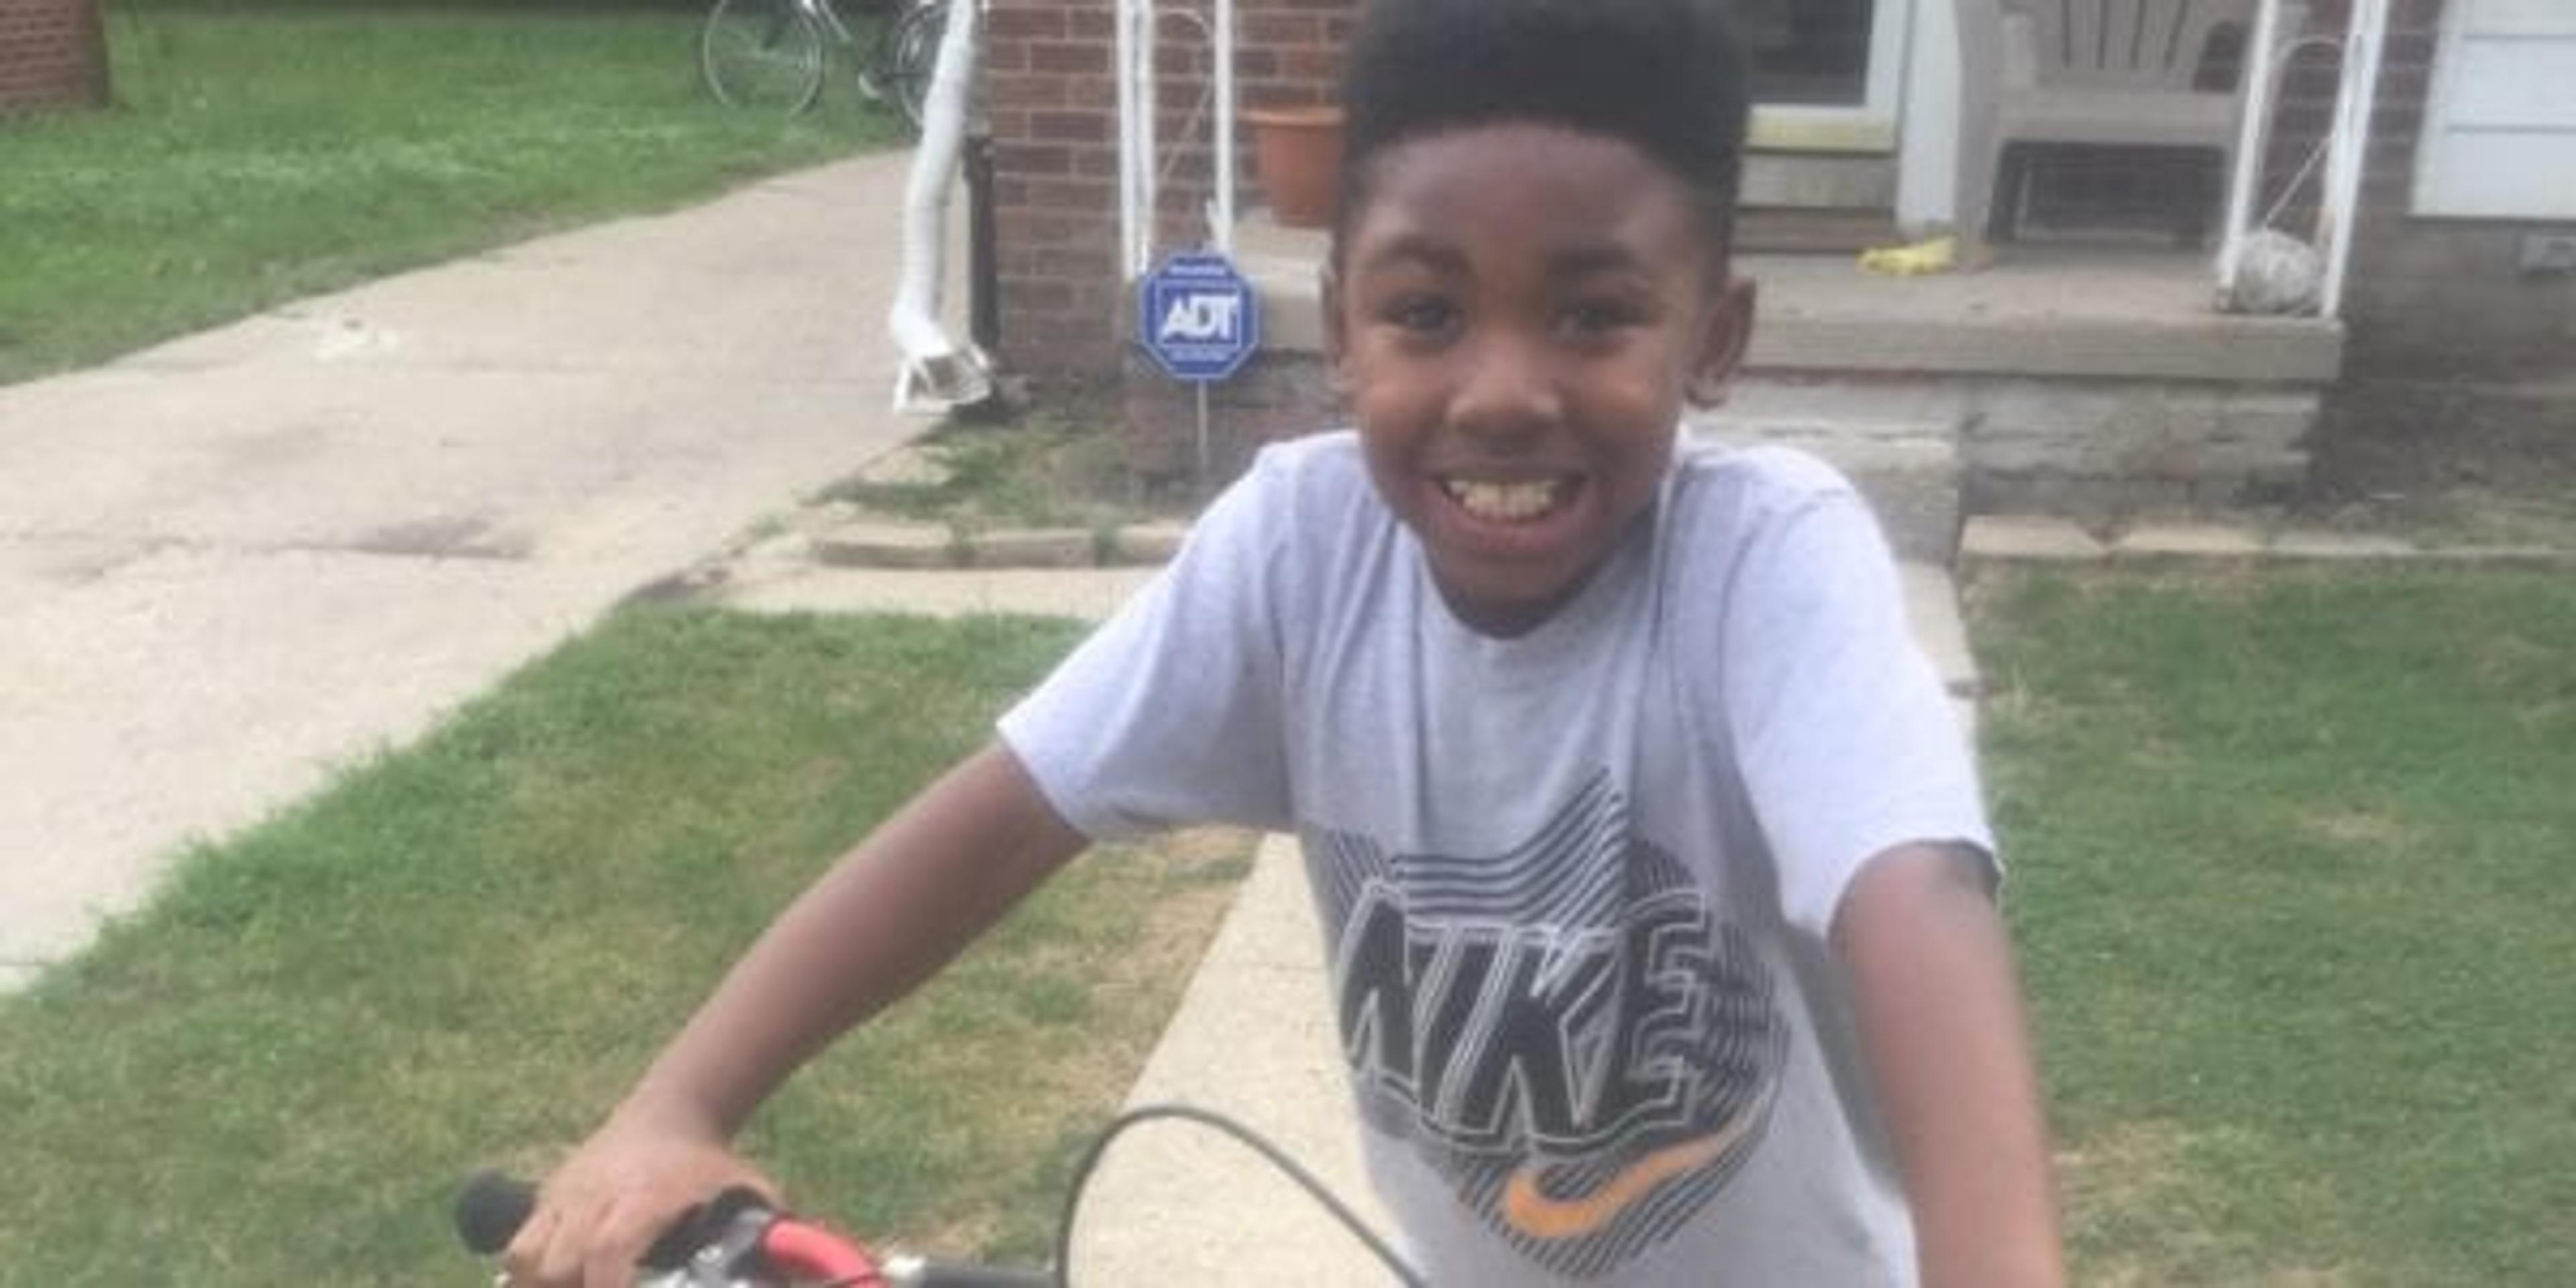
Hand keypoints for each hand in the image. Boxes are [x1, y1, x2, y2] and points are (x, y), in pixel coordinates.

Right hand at [501, 1111, 781, 1287]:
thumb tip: (800, 1272)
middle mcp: (597, 1196)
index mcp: (645, 1197)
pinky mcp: (548, 1198)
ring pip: (529, 1256)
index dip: (608, 1284)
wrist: (670, 1111)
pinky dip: (526, 1275)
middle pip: (560, 1261)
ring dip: (544, 1287)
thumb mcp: (747, 1191)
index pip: (611, 1248)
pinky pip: (520, 1245)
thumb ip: (769, 1237)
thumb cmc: (709, 1167)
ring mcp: (567, 1196)